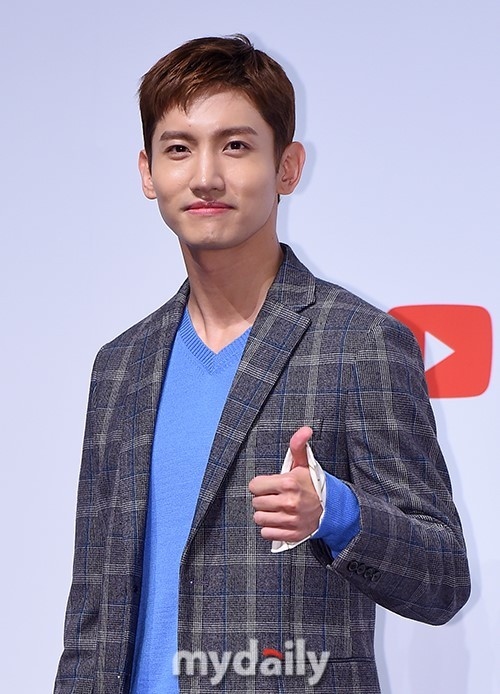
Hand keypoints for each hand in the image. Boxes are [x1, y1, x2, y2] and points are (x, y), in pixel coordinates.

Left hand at [249, 427, 321, 542]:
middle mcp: (289, 503)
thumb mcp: (305, 463)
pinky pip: (266, 533)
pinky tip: (279, 520)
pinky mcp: (292, 534)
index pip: (254, 486)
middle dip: (263, 498)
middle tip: (275, 496)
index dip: (260, 485)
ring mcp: (291, 520)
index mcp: (289, 483)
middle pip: (256, 503)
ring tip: (276, 508)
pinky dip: (270, 528)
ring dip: (265, 514)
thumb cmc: (313, 484)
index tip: (270, 485)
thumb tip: (305, 429)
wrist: (332, 508)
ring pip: (259, 518)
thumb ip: (298, 445)